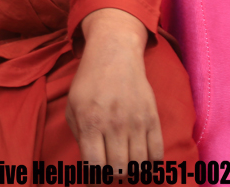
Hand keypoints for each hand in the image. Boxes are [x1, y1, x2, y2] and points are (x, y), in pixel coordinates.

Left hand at [66, 8, 163, 165]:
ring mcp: (135, 122)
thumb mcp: (72, 105)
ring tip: (126, 164)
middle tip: (111, 169)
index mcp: (90, 122)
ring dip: (132, 171)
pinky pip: (157, 154)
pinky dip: (150, 163)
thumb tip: (90, 162)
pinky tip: (141, 158)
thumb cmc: (89, 81)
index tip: (96, 176)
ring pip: (139, 165)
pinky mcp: (152, 118)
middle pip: (119, 169)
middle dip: (114, 175)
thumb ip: (78, 135)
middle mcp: (113, 124)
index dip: (95, 177)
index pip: (95, 166)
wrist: (115, 54)